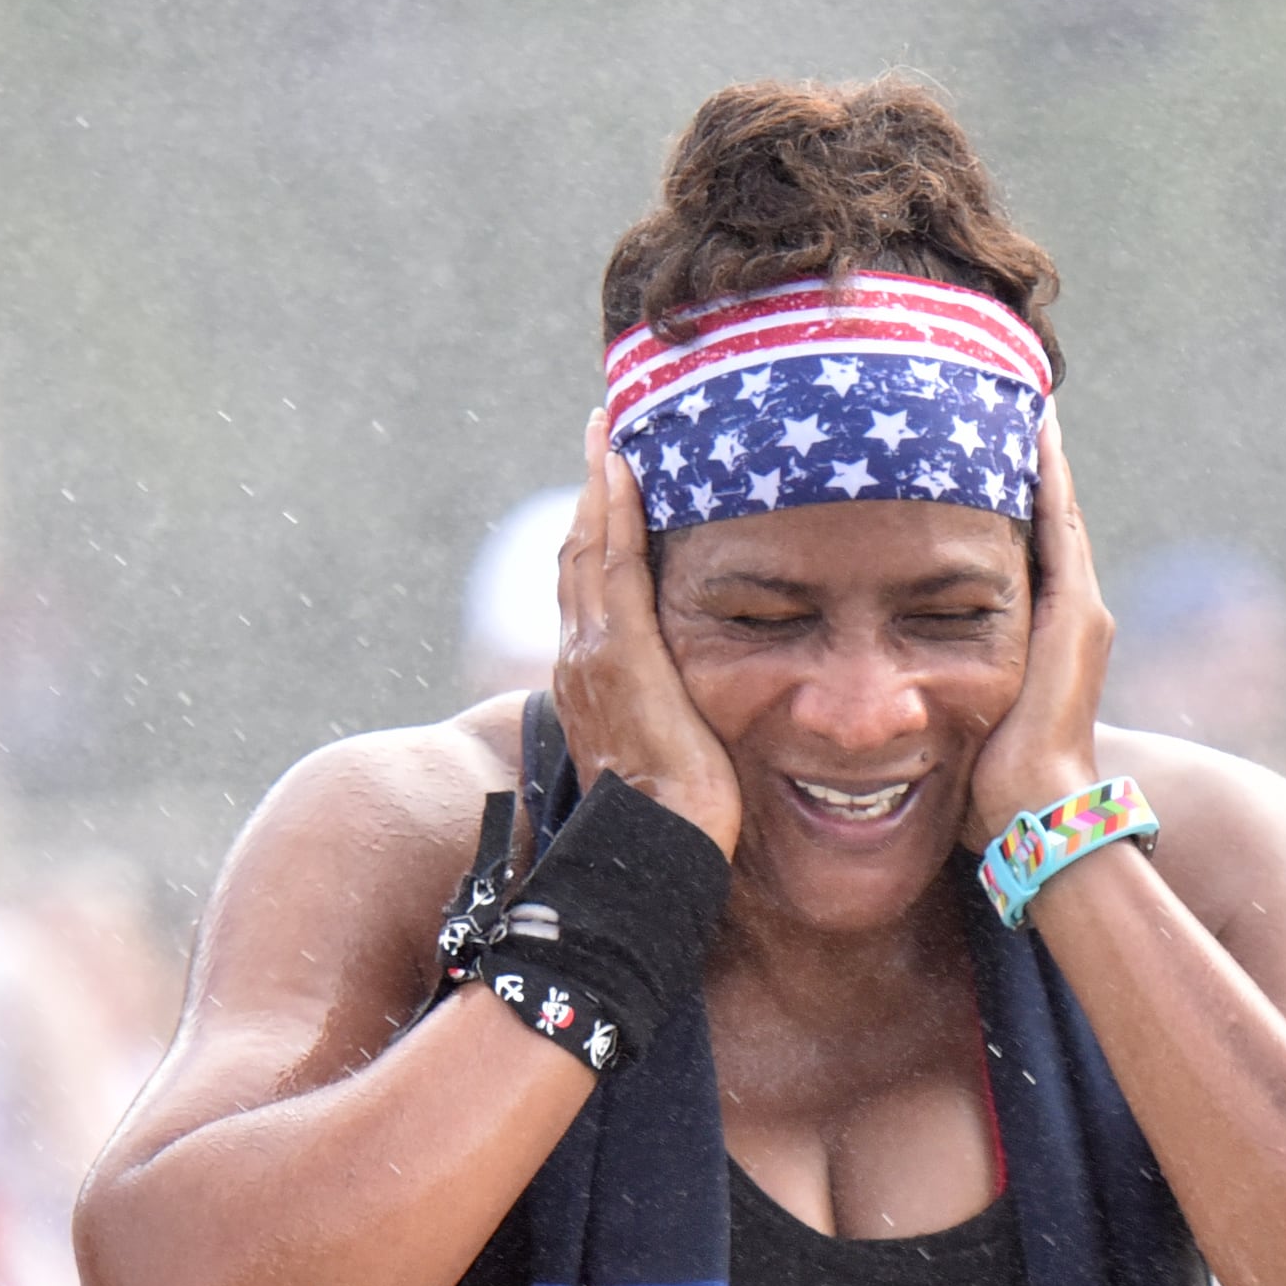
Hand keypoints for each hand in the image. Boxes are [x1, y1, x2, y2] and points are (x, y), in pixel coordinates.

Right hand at [553, 410, 740, 854]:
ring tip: (610, 431)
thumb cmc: (675, 821)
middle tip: (606, 430)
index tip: (612, 476)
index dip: (599, 527)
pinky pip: (613, 564)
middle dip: (594, 488)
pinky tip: (625, 468)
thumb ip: (676, 712)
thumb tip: (705, 702)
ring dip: (600, 484)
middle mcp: (579, 658)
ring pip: (590, 547)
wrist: (657, 854)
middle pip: (581, 552)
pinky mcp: (619, 657)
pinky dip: (614, 512)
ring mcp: (592, 655)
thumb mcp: (673, 750)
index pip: (591, 583)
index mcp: (590, 678)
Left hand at [966, 415, 1116, 838]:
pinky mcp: (1077, 616)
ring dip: (1038, 455)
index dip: (1003, 493)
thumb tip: (881, 686)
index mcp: (1040, 636)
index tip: (971, 441)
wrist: (1034, 820)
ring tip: (1018, 396)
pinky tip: (1030, 432)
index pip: (1022, 545)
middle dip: (1022, 459)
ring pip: (1058, 510)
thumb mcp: (957, 722)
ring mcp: (1079, 612)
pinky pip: (1059, 527)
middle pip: (1045, 515)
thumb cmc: (988, 791)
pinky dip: (1047, 480)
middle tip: (996, 394)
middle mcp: (1070, 614)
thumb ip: (934, 689)